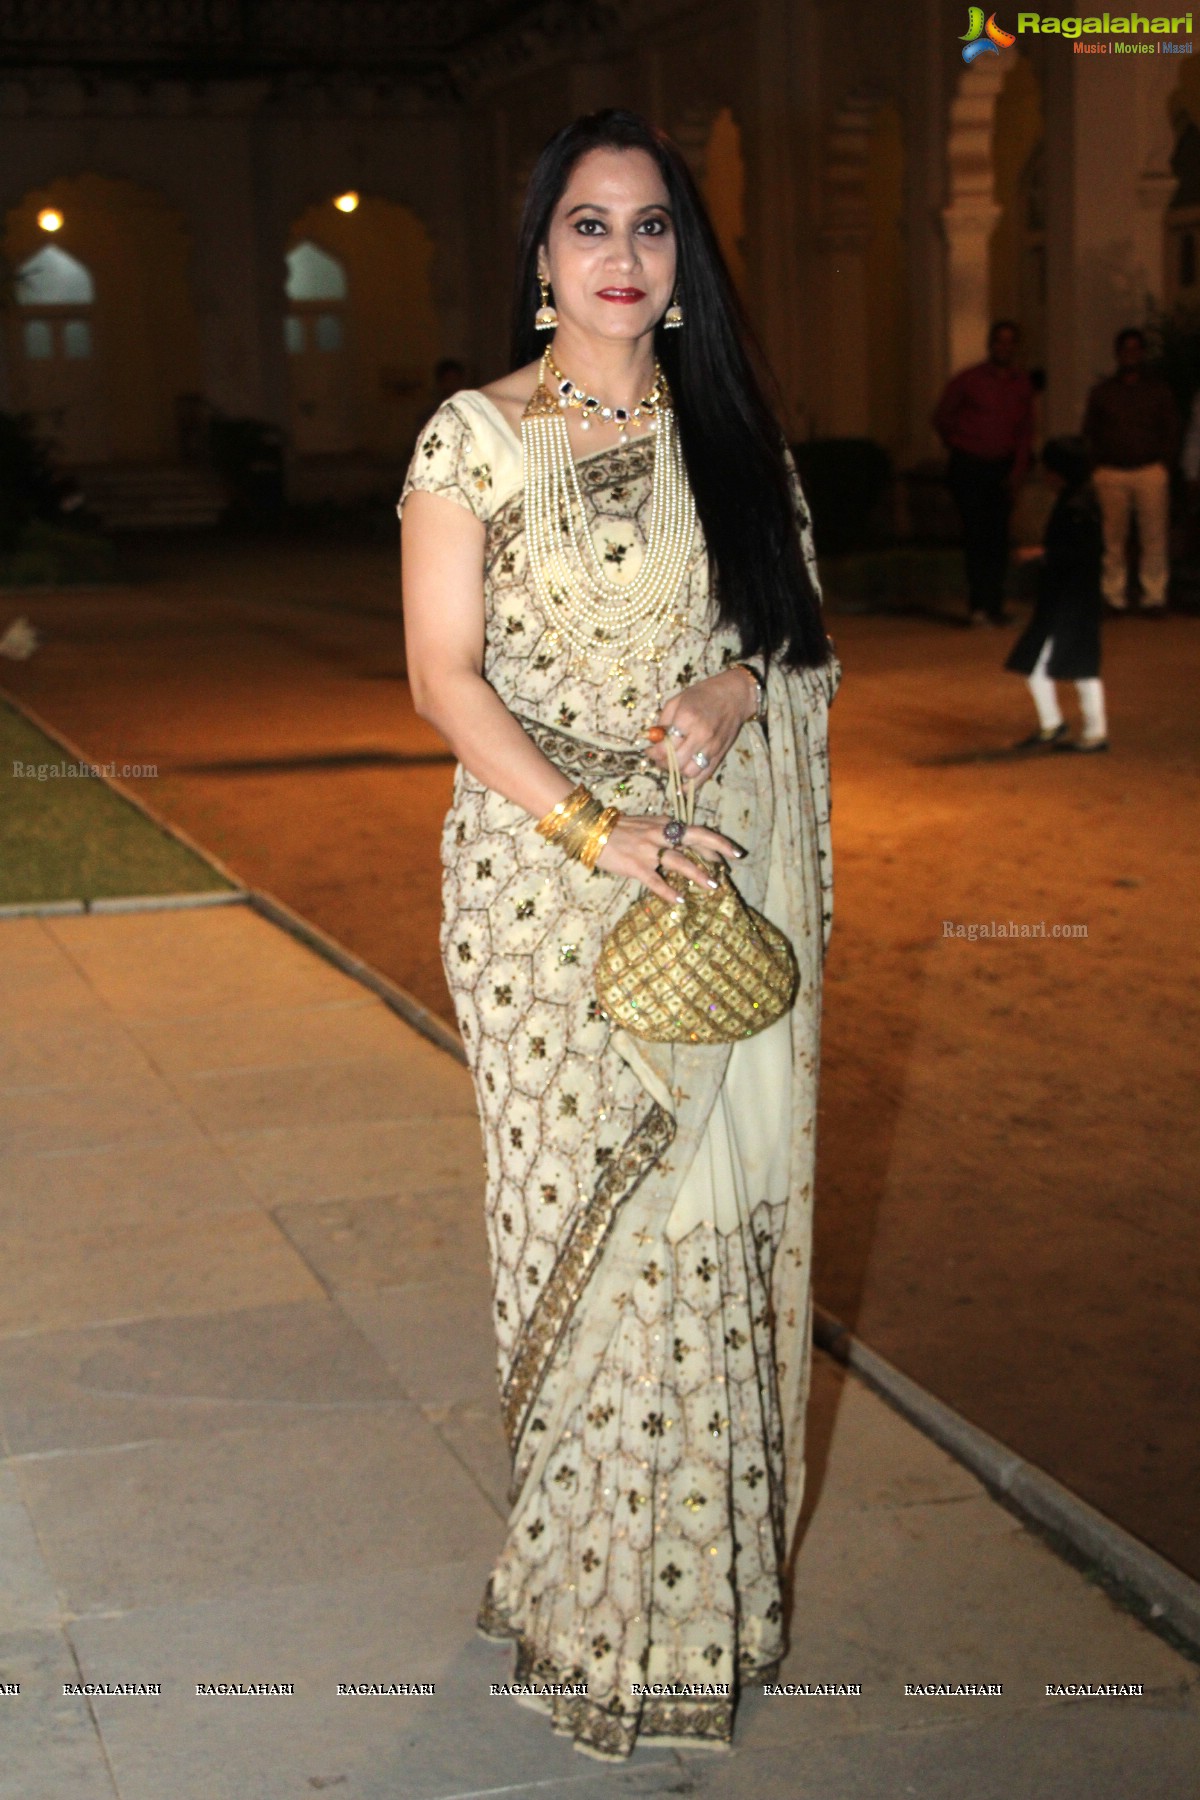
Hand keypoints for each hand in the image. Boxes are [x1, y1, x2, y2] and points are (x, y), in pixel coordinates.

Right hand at [595, 812, 743, 904]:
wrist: (590, 829)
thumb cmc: (617, 829)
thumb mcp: (645, 824)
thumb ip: (664, 832)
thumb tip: (681, 844)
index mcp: (664, 824)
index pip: (696, 831)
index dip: (716, 843)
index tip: (730, 854)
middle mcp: (660, 834)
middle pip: (696, 838)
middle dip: (718, 848)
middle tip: (736, 859)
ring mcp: (648, 850)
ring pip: (679, 861)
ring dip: (698, 873)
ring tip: (712, 886)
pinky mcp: (635, 866)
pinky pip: (655, 881)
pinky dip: (668, 891)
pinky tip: (680, 900)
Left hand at [644, 668, 755, 786]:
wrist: (735, 696)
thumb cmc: (704, 694)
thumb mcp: (678, 700)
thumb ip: (663, 721)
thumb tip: (652, 739)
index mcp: (687, 719)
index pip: (665, 746)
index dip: (653, 752)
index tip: (649, 750)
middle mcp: (700, 736)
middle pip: (675, 762)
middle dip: (662, 762)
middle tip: (659, 757)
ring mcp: (712, 748)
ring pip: (688, 772)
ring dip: (676, 772)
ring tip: (672, 763)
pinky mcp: (720, 756)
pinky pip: (704, 776)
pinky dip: (691, 785)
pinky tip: (681, 787)